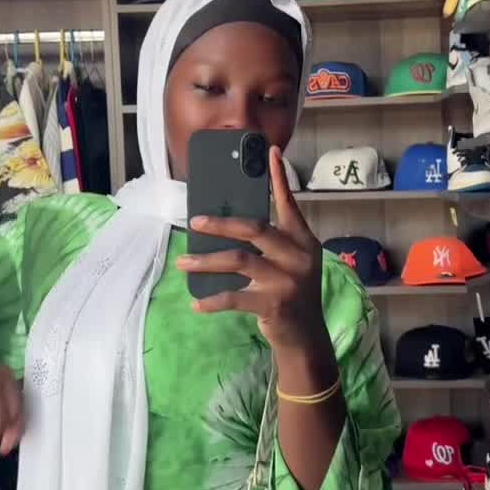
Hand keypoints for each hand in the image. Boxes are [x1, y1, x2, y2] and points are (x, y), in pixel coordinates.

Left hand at [177, 145, 324, 350]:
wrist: (306, 338)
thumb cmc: (291, 295)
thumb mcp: (291, 264)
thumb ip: (273, 242)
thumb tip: (234, 221)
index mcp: (303, 241)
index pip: (289, 204)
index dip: (279, 178)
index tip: (269, 152)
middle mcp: (298, 257)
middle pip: (254, 228)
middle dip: (220, 224)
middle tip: (194, 222)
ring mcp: (287, 281)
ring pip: (238, 260)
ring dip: (205, 262)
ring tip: (182, 264)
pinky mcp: (274, 304)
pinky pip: (234, 297)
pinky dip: (212, 300)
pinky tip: (196, 303)